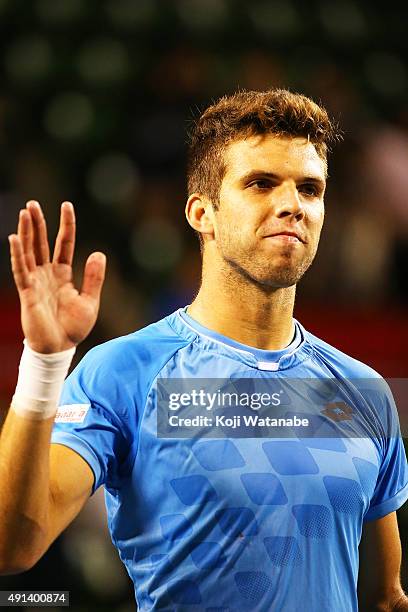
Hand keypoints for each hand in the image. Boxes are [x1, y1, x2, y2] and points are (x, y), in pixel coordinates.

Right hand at [9, 200, 105, 352]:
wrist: (60, 348)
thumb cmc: (73, 328)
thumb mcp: (90, 301)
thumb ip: (94, 278)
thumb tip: (98, 252)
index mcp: (62, 274)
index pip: (63, 244)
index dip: (65, 225)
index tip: (66, 205)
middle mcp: (47, 274)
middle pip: (41, 243)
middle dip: (37, 223)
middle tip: (33, 203)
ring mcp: (35, 282)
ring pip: (29, 251)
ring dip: (26, 232)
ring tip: (25, 212)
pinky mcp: (27, 292)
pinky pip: (21, 270)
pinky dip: (18, 254)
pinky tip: (14, 238)